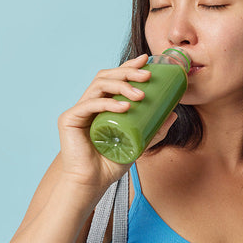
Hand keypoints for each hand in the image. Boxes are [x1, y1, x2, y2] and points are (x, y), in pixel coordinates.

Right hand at [56, 54, 175, 187]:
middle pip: (107, 76)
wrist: (92, 182)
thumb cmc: (112, 163)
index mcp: (102, 104)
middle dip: (128, 72)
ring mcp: (79, 109)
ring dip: (121, 86)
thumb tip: (174, 114)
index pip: (115, 78)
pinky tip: (123, 106)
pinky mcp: (69, 119)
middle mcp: (89, 102)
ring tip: (140, 95)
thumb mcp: (139, 143)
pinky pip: (90, 104)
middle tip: (147, 76)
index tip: (146, 60)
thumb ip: (154, 130)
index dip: (129, 66)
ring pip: (99, 85)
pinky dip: (108, 103)